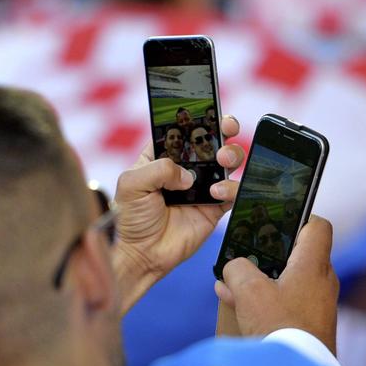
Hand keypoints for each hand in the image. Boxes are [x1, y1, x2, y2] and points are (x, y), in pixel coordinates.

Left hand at [112, 115, 244, 313]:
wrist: (143, 254)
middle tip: (226, 128)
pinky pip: (233, 191)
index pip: (184, 129)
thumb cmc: (131, 218)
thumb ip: (158, 169)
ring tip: (221, 161)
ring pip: (229, 161)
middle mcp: (186, 167)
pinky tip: (215, 193)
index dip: (198, 117)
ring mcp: (202, 186)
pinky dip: (232, 188)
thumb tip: (187, 174)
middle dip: (224, 128)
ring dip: (232, 154)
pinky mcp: (215, 207)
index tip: (209, 110)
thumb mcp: (131, 184)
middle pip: (213, 139)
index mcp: (163, 155)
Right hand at [214, 216, 338, 353]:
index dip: (298, 219)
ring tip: (232, 289)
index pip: (318, 226)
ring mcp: (320, 306)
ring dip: (263, 282)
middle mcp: (323, 282)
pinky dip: (268, 302)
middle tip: (245, 260)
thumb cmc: (278, 326)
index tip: (277, 224)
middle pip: (297, 256)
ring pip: (289, 282)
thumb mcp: (247, 289)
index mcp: (313, 265)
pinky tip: (239, 309)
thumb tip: (235, 268)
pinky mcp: (313, 326)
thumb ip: (238, 268)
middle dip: (267, 257)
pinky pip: (289, 304)